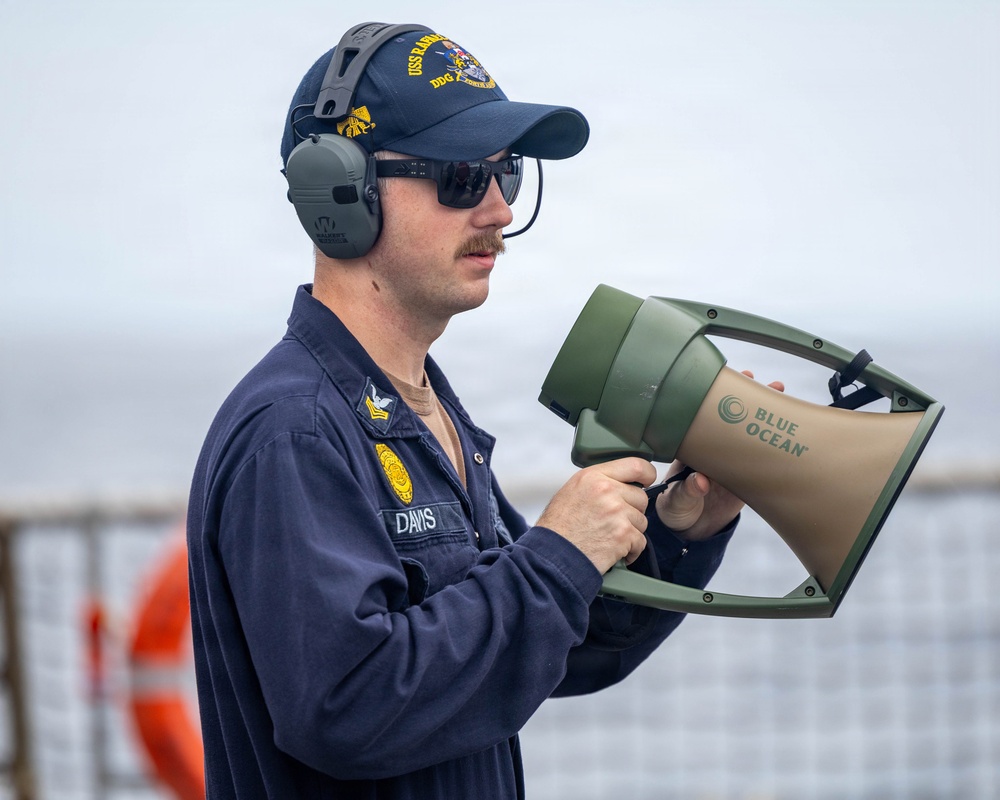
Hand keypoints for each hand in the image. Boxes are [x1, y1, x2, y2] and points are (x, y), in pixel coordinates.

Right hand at [536, 457, 656, 573]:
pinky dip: (630, 551)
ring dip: (630, 532)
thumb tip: (623, 484)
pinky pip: (640, 542)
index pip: (635, 465)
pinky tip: (613, 551)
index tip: (647, 481)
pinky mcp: (623, 534)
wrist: (552, 556)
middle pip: (641, 497)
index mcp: (593, 476)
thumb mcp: (572, 491)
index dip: (646, 474)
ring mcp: (617, 512)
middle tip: (613, 522)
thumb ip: (598, 483)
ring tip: (608, 538)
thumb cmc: (558, 528)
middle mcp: (607, 490)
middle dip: (632, 511)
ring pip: (642, 521)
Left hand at [655, 371, 784, 540]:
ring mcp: (731, 463)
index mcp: (692, 450)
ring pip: (748, 434)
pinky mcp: (746, 479)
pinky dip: (773, 446)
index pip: (702, 420)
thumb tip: (701, 481)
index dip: (713, 402)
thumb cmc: (675, 510)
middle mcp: (713, 451)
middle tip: (759, 381)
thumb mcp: (676, 501)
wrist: (690, 533)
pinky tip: (788, 432)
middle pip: (730, 420)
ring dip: (763, 415)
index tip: (722, 384)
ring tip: (778, 390)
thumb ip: (687, 491)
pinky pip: (761, 459)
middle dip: (745, 399)